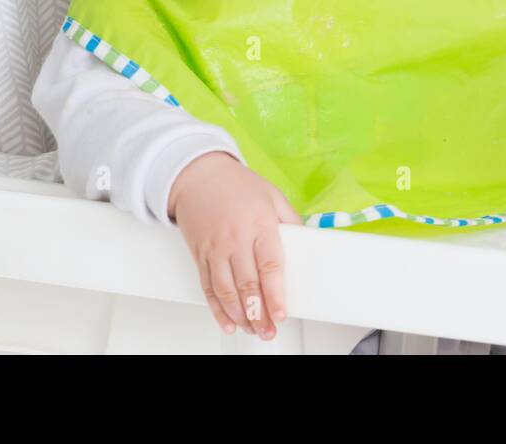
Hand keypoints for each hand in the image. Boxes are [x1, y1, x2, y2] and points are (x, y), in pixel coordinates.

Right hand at [168, 152, 301, 339]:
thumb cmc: (236, 185)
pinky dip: (217, 309)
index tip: (281, 313)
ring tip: (252, 329)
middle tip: (268, 331)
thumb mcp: (272, 196)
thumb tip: (309, 241)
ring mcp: (214, 249)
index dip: (275, 294)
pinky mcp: (200, 255)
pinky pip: (207, 288)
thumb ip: (290, 221)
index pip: (269, 265)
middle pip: (247, 284)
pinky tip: (228, 322)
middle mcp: (235, 238)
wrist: (197, 175)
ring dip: (239, 316)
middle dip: (258, 313)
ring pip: (226, 291)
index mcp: (259, 223)